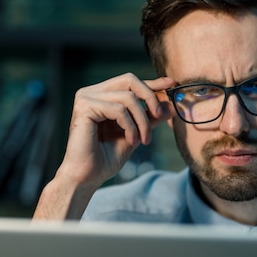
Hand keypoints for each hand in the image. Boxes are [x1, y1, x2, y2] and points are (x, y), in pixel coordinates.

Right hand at [34, 73, 174, 219]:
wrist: (88, 176)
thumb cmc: (106, 158)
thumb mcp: (135, 133)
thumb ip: (150, 118)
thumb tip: (171, 106)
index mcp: (101, 96)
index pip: (130, 82)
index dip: (151, 82)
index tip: (171, 84)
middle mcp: (91, 93)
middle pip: (129, 80)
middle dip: (150, 98)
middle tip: (160, 116)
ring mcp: (86, 98)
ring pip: (128, 98)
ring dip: (142, 121)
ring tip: (143, 140)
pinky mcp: (85, 107)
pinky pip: (119, 110)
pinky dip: (130, 126)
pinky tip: (131, 141)